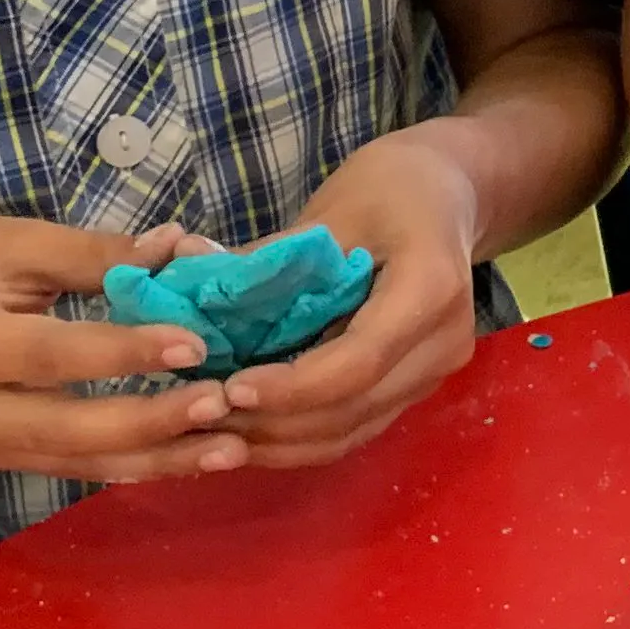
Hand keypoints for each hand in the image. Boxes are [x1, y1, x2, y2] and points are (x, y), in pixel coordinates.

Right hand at [0, 215, 252, 485]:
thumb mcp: (16, 243)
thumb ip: (98, 253)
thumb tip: (185, 248)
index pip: (53, 354)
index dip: (127, 351)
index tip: (198, 344)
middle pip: (68, 428)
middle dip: (154, 422)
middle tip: (226, 406)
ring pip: (77, 462)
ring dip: (158, 458)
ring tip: (231, 447)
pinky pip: (72, 469)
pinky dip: (133, 463)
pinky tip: (190, 454)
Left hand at [203, 127, 490, 469]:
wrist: (447, 195)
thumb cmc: (391, 187)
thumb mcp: (331, 211)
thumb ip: (266, 259)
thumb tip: (181, 277)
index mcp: (431, 288)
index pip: (358, 361)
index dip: (292, 387)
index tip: (230, 387)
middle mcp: (444, 343)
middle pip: (352, 409)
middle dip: (273, 422)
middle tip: (202, 413)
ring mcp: (434, 373)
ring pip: (351, 432)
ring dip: (280, 441)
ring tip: (215, 426)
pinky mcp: (415, 388)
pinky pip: (355, 428)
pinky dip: (300, 437)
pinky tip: (250, 426)